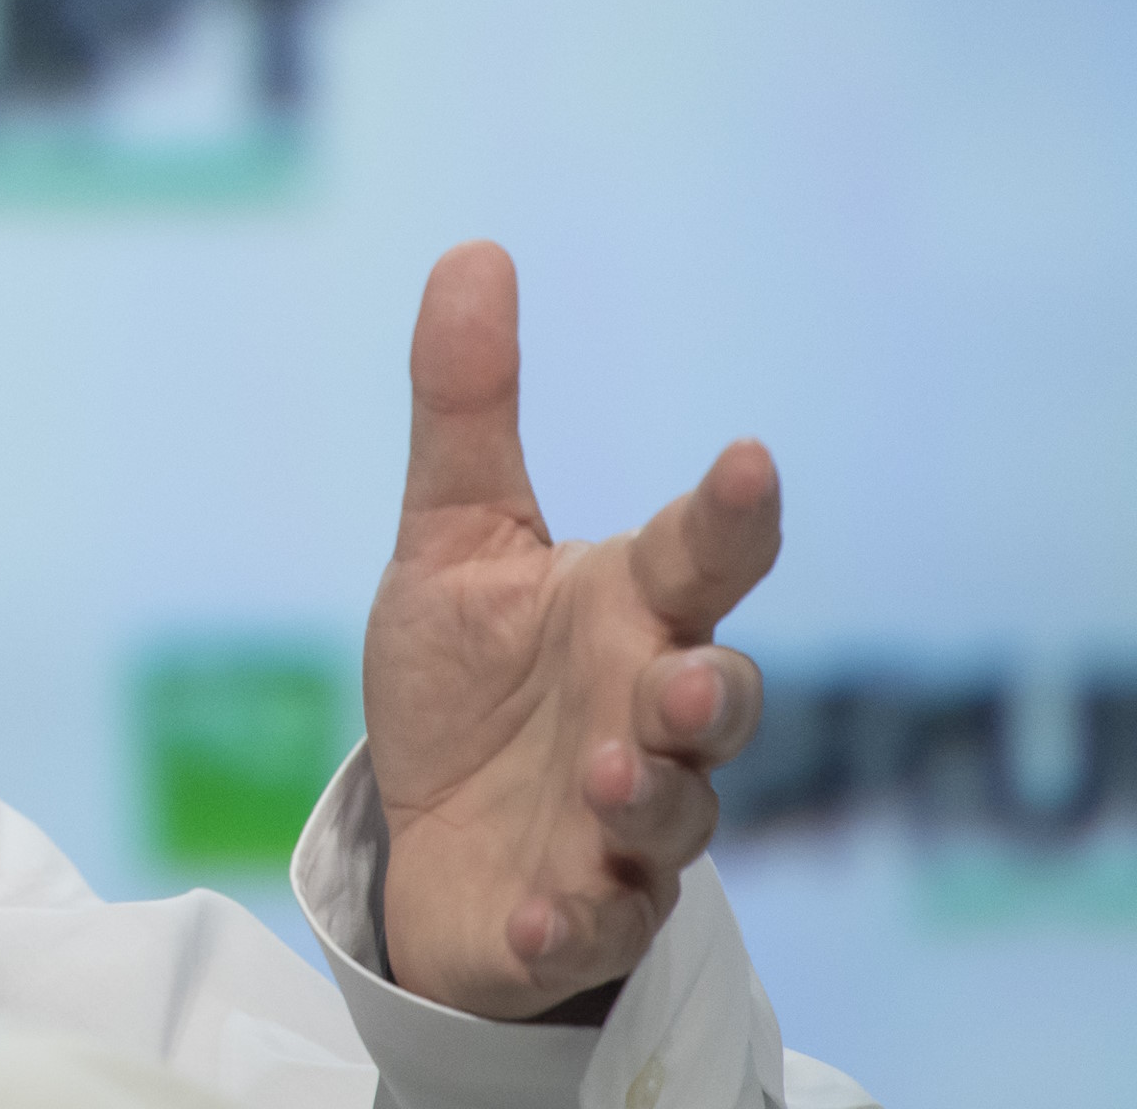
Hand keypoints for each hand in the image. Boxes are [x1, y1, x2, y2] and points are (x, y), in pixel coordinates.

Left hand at [365, 242, 781, 1018]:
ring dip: (649, 798)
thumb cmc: (468, 680)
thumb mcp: (450, 539)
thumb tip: (473, 249)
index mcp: (629, 613)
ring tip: (608, 771)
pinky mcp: (578, 920)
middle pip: (720, 702)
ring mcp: (624, 829)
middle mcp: (647, 718)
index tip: (747, 460)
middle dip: (712, 692)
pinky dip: (572, 924)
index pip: (703, 555)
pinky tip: (540, 916)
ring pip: (675, 819)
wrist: (432, 839)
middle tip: (676, 675)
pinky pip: (593, 931)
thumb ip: (467, 410)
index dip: (732, 513)